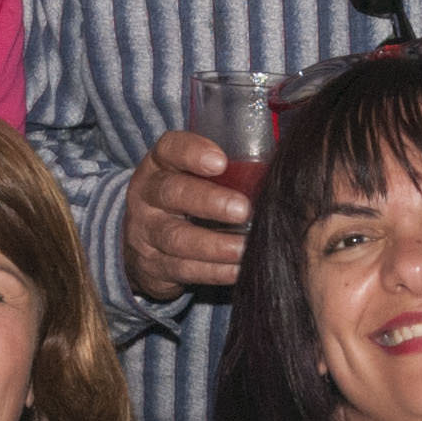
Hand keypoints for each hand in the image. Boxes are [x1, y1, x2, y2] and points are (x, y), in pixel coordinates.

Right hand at [121, 131, 252, 300]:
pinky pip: (184, 270)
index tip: (221, 161)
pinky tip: (238, 269)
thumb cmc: (185, 198)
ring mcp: (146, 233)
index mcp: (161, 165)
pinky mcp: (153, 266)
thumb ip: (227, 169)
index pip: (170, 148)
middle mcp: (148, 196)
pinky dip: (215, 271)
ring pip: (177, 239)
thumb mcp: (192, 176)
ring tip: (244, 247)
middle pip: (173, 193)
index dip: (192, 152)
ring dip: (215, 245)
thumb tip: (279, 168)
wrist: (142, 240)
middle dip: (209, 201)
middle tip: (243, 209)